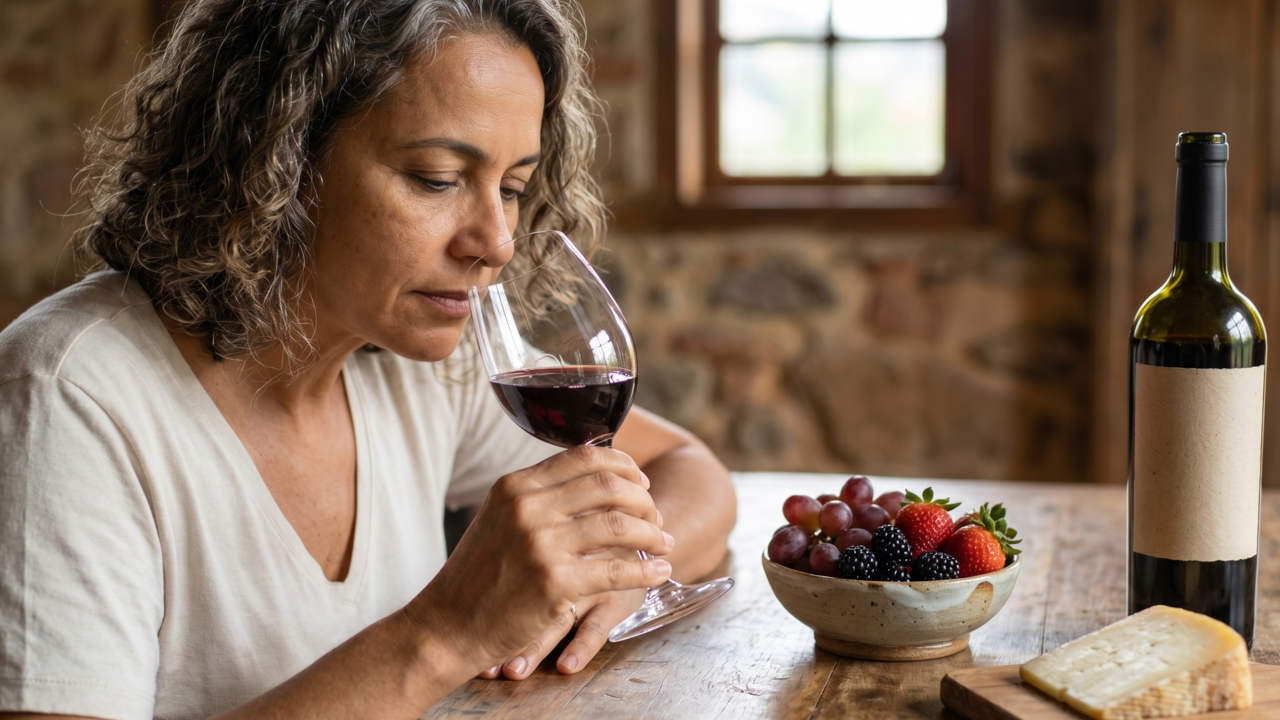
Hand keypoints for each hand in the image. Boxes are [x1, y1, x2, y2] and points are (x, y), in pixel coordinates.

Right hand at [403, 445, 673, 675]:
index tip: (641, 482)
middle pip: (607, 485)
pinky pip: (617, 570)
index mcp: (516, 486)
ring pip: (619, 526)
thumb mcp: (497, 520)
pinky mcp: (554, 583)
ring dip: (652, 534)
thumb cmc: (475, 578)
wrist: (445, 627)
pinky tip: (661, 573)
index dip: (623, 466)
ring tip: (666, 545)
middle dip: (643, 499)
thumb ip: (535, 499)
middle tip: (657, 516)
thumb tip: (585, 484)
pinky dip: (646, 571)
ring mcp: (541, 544)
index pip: (584, 457)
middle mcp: (528, 507)